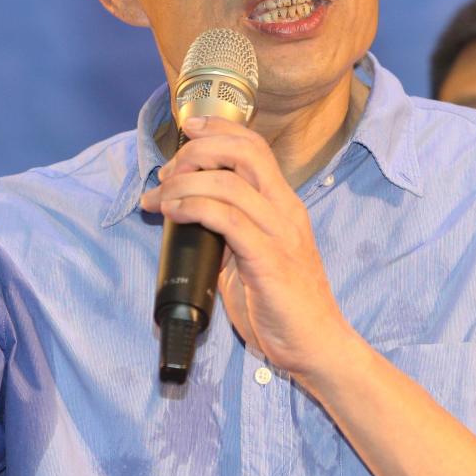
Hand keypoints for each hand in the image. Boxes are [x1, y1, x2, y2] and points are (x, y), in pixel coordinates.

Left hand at [140, 116, 351, 376]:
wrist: (316, 346)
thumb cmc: (282, 306)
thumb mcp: (253, 257)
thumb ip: (229, 233)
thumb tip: (188, 217)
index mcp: (284, 205)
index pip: (255, 146)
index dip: (218, 129)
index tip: (186, 130)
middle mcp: (285, 211)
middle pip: (244, 152)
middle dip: (197, 151)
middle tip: (166, 174)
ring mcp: (280, 234)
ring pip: (230, 183)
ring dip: (184, 183)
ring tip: (159, 200)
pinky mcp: (270, 261)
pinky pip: (228, 220)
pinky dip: (195, 208)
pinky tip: (175, 214)